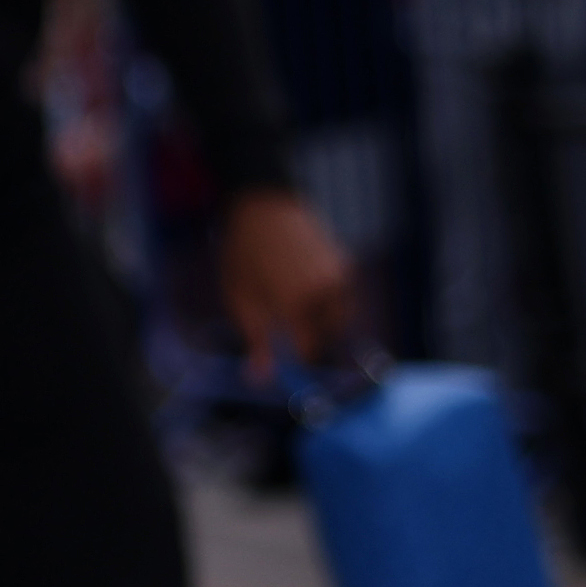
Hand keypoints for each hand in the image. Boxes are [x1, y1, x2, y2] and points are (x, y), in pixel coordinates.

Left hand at [216, 187, 354, 378]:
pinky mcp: (345, 262)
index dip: (299, 356)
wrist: (263, 206)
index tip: (290, 356)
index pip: (310, 347)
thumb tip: (260, 381)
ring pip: (340, 314)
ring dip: (323, 318)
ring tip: (292, 300)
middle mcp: (326, 291)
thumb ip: (256, 342)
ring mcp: (339, 275)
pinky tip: (301, 282)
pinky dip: (328, 298)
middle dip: (312, 335)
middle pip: (329, 333)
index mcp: (298, 303)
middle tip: (289, 326)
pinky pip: (342, 294)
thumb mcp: (240, 300)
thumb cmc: (244, 254)